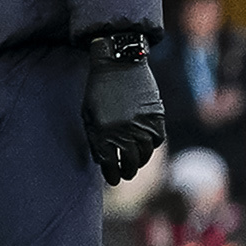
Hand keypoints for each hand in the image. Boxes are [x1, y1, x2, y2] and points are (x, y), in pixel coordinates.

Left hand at [85, 42, 166, 182]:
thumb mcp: (88, 115)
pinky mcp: (157, 117)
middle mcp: (123, 131)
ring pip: (145, 154)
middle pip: (129, 162)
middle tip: (126, 174)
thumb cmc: (98, 91)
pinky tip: (145, 146)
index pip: (109, 163)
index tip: (113, 180)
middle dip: (127, 171)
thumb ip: (95, 138)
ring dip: (140, 162)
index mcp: (103, 132)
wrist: (119, 65)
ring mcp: (142, 124)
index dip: (112, 175)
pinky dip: (151, 145)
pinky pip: (157, 139)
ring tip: (135, 164)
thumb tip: (102, 161)